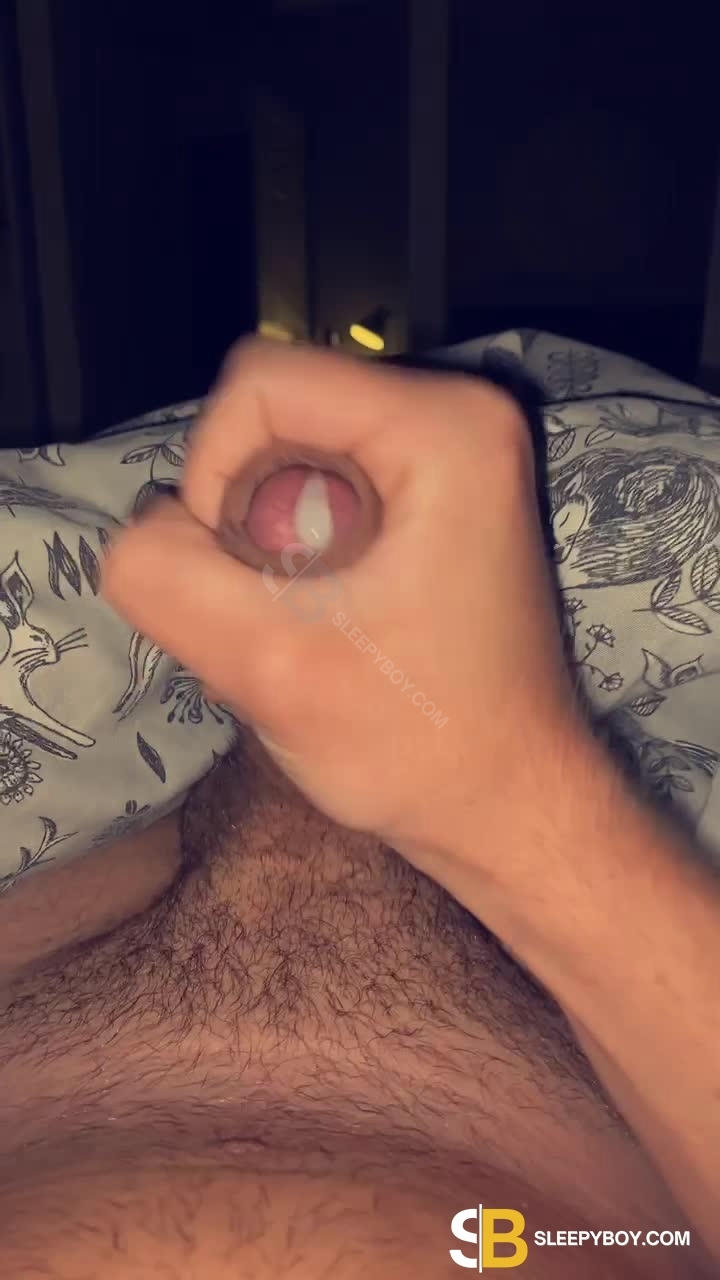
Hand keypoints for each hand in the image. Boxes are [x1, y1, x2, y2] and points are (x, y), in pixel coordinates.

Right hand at [101, 338, 581, 864]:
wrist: (506, 801)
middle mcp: (460, 412)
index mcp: (444, 428)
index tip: (248, 580)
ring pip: (286, 453)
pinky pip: (319, 482)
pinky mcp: (438, 488)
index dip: (214, 475)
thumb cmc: (419, 747)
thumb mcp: (268, 669)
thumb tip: (142, 530)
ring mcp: (453, 448)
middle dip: (245, 517)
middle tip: (287, 613)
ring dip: (265, 542)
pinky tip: (328, 615)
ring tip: (311, 623)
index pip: (258, 384)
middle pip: (274, 415)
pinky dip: (296, 547)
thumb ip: (167, 579)